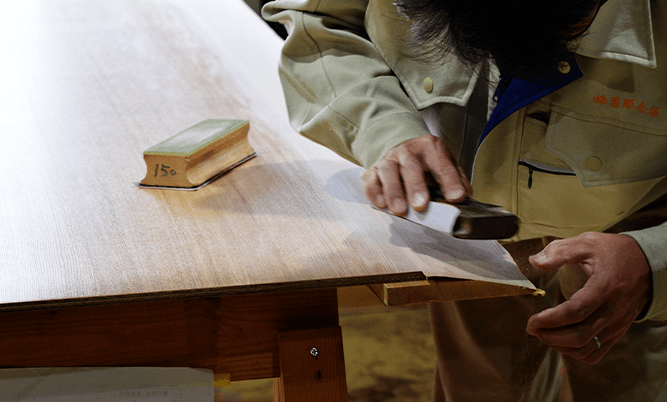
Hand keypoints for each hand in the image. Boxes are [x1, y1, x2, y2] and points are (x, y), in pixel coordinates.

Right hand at [361, 135, 471, 215]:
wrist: (401, 145)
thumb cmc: (425, 161)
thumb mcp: (444, 163)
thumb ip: (456, 179)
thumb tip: (467, 198)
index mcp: (431, 148)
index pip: (443, 165)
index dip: (450, 182)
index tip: (456, 198)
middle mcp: (408, 151)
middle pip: (411, 167)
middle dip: (416, 187)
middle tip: (420, 205)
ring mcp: (389, 159)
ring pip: (388, 172)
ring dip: (394, 192)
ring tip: (400, 210)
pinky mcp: (373, 169)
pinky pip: (370, 179)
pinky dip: (374, 192)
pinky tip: (381, 204)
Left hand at [526, 232, 651, 364]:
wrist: (647, 263)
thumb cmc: (613, 252)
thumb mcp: (587, 242)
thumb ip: (559, 252)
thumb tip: (534, 262)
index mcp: (604, 287)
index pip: (575, 312)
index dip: (550, 320)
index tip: (531, 321)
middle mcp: (613, 310)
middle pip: (579, 335)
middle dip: (550, 336)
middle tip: (532, 328)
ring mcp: (617, 323)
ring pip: (586, 348)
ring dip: (560, 346)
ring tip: (543, 334)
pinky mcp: (618, 331)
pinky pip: (597, 352)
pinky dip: (576, 352)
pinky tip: (562, 341)